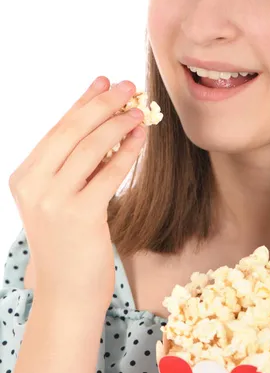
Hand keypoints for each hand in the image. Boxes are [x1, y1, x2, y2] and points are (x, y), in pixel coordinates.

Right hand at [8, 77, 146, 307]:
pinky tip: (142, 137)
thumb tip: (105, 119)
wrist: (67, 292)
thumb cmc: (70, 242)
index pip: (58, 129)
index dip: (83, 101)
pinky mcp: (79, 216)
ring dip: (118, 124)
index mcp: (24, 176)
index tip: (104, 80)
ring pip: (90, 147)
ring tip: (139, 110)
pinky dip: (128, 151)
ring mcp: (53, 201)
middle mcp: (32, 185)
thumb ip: (77, 163)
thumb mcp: (63, 197)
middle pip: (71, 131)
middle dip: (102, 104)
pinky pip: (109, 173)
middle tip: (127, 85)